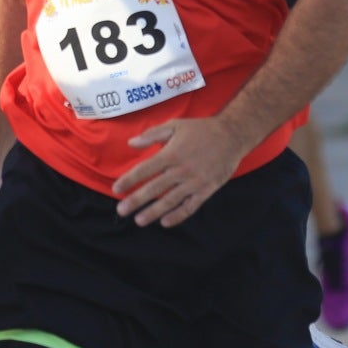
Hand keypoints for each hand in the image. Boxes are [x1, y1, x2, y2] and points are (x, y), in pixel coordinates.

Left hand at [112, 117, 243, 227]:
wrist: (232, 135)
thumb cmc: (201, 129)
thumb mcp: (175, 125)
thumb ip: (152, 135)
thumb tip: (130, 143)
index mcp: (171, 153)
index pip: (144, 169)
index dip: (129, 180)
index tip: (116, 189)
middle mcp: (181, 170)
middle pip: (154, 188)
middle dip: (136, 200)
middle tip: (121, 211)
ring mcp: (194, 181)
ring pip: (170, 200)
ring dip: (154, 212)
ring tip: (139, 221)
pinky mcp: (207, 189)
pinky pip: (190, 206)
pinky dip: (178, 215)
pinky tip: (165, 222)